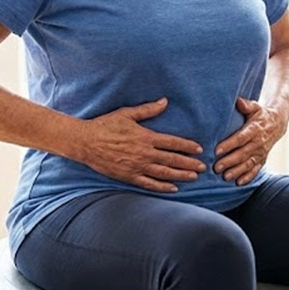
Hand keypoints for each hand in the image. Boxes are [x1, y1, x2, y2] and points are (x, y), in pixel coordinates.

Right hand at [75, 97, 205, 191]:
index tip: (199, 149)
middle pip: (172, 160)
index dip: (187, 146)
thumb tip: (165, 101)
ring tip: (194, 177)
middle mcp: (144, 153)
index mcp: (146, 137)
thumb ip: (148, 110)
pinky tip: (173, 188)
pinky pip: (149, 183)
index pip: (172, 143)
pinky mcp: (128, 176)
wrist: (85, 142)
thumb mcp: (127, 114)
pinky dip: (162, 187)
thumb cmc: (105, 125)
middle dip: (189, 164)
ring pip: (164, 173)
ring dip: (180, 176)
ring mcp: (136, 167)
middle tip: (203, 167)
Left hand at [213, 97, 286, 184]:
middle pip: (243, 153)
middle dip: (229, 161)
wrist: (277, 123)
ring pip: (248, 163)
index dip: (229, 145)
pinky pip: (256, 169)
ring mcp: (261, 152)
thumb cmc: (260, 114)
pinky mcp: (263, 159)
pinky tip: (238, 183)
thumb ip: (246, 105)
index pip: (240, 138)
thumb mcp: (255, 107)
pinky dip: (248, 177)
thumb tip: (238, 101)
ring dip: (237, 171)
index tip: (216, 150)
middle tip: (216, 167)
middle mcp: (259, 142)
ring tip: (225, 177)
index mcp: (254, 129)